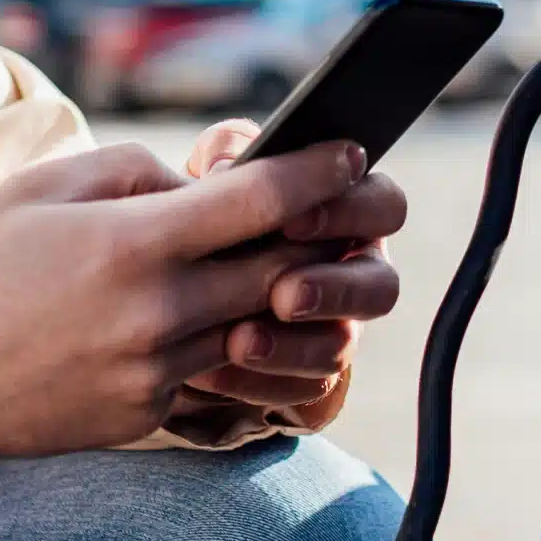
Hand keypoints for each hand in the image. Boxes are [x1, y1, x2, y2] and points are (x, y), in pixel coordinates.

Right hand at [0, 138, 378, 455]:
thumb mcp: (46, 184)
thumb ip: (137, 171)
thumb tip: (205, 188)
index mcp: (132, 243)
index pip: (259, 202)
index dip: (318, 172)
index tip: (352, 151)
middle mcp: (157, 312)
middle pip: (284, 270)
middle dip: (325, 235)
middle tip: (352, 208)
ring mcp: (157, 371)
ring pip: (260, 327)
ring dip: (289, 293)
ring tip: (302, 259)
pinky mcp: (150, 412)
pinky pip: (216, 369)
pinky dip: (233, 339)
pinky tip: (229, 314)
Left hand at [165, 117, 404, 437]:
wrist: (157, 285)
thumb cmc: (202, 211)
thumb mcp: (211, 172)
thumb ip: (226, 151)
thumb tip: (226, 164)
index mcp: (347, 210)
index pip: (383, 206)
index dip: (347, 211)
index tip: (290, 218)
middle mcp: (352, 270)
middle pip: (382, 288)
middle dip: (333, 291)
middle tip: (283, 294)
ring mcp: (334, 327)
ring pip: (343, 347)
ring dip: (294, 345)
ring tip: (239, 341)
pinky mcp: (303, 375)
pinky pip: (302, 389)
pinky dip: (258, 382)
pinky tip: (210, 371)